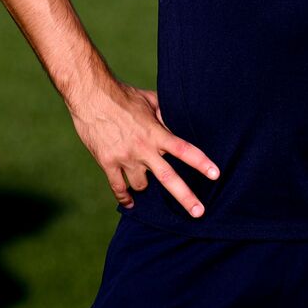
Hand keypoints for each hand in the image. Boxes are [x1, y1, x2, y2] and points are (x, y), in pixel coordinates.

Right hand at [68, 80, 218, 216]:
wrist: (91, 96)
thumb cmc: (122, 95)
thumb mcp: (149, 100)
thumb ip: (164, 114)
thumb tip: (177, 121)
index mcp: (156, 132)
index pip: (183, 149)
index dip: (201, 162)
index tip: (215, 174)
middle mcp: (143, 148)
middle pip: (168, 177)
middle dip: (185, 196)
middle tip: (199, 213)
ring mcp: (125, 157)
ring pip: (141, 185)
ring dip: (145, 187)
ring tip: (146, 183)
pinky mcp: (107, 162)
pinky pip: (118, 186)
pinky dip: (124, 197)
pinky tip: (130, 203)